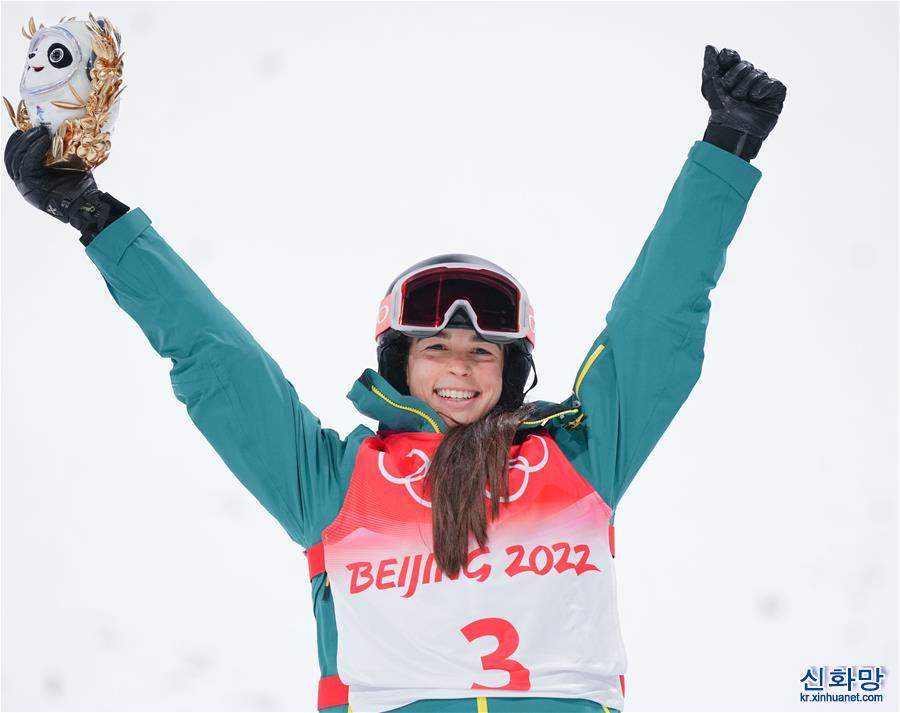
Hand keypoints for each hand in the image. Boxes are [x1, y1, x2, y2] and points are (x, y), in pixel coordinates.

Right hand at [4, 126, 128, 243]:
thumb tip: (62, 133)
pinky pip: (27, 163)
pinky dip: (33, 150)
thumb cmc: (80, 188)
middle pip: (13, 157)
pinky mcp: (28, 186)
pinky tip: (43, 140)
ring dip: (28, 142)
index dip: (17, 143)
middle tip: (32, 127)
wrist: (87, 204)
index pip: (15, 158)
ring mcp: (24, 186)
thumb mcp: (68, 167)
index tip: (23, 129)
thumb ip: (60, 155)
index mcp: (31, 179)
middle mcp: (24, 183)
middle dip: (21, 140)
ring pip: (17, 158)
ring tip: (40, 131)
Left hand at [701, 46, 786, 160]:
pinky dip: (763, 90)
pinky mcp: (775, 95)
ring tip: (743, 101)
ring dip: (747, 88)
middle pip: (745, 65)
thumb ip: (710, 66)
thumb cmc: (720, 110)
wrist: (731, 129)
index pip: (731, 56)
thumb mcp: (711, 87)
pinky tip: (756, 99)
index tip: (724, 65)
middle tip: (732, 93)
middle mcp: (748, 78)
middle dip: (735, 78)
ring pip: (759, 74)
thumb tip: (710, 47)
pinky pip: (774, 84)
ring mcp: (763, 86)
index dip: (728, 59)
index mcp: (732, 75)